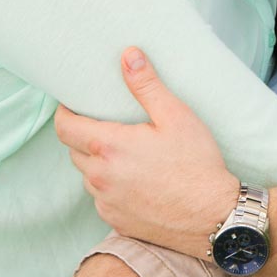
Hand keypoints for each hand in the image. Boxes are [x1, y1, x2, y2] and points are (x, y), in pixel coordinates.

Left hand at [54, 47, 239, 257]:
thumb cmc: (196, 163)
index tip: (73, 103)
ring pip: (88, 175)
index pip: (65, 128)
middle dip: (83, 134)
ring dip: (96, 160)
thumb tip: (128, 55)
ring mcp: (107, 203)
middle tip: (105, 122)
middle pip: (74, 151)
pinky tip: (135, 177)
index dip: (64, 113)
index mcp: (109, 148)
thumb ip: (146, 85)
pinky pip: (102, 197)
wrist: (212, 216)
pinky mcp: (116, 221)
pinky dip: (110, 183)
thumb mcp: (175, 115)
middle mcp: (100, 177)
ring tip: (123, 149)